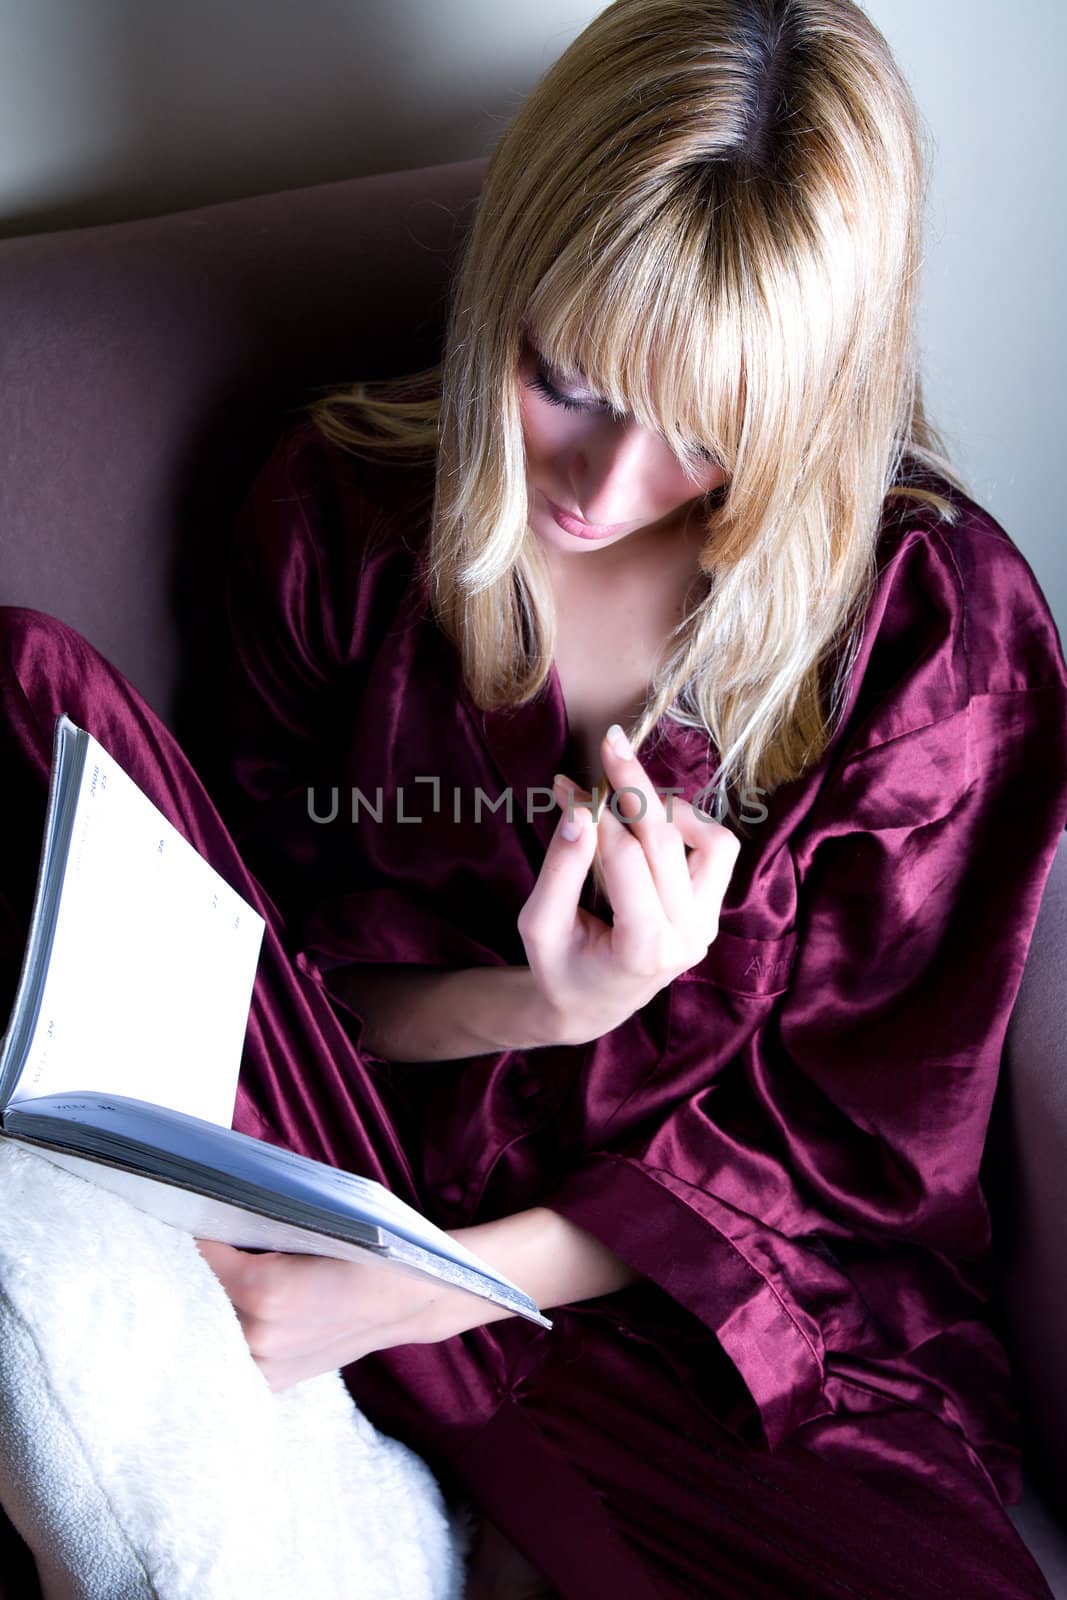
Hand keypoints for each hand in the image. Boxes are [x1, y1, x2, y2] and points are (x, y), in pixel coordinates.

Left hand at [195, 1240, 467, 1391]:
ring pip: (208, 1326)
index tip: (174, 1213)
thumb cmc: (367, 1251)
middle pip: (195, 1294)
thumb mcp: (313, 1222)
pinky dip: (220, 1327)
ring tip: (195, 1272)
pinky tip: (218, 1307)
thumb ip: (259, 1223)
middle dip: (186, 1267)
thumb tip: (209, 1208)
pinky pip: (228, 1350)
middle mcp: (258, 1334)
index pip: (198, 1255)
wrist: (407, 1300)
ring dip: (200, 1299)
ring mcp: (265, 1364)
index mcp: (266, 1290)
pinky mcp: (272, 1380)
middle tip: (176, 1240)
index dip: (186, 1230)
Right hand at [517, 725, 739, 1046]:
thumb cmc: (559, 966)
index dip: (596, 814)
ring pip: (712, 842)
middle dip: (636, 786)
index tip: (567, 784)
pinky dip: (688, 825)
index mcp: (642, 949)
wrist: (592, 1004)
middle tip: (609, 743)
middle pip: (670, 842)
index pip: (625, 862)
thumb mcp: (539, 925)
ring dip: (672, 809)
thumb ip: (560, 870)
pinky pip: (716, 850)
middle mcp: (687, 937)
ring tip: (631, 799)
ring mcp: (707, 924)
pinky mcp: (712, 909)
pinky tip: (650, 822)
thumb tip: (579, 810)